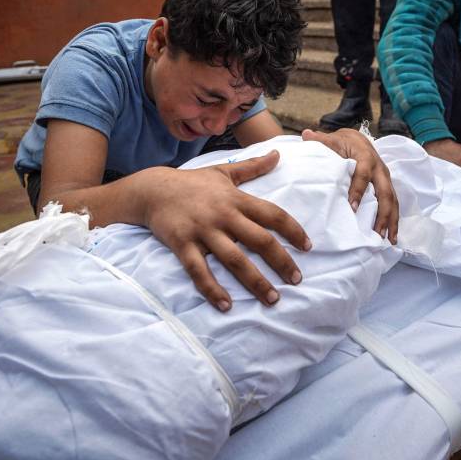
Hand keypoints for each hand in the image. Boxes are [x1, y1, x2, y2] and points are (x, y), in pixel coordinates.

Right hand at [142, 151, 310, 311]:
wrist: (153, 189)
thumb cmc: (192, 183)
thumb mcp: (224, 172)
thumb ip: (253, 167)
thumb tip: (278, 154)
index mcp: (236, 199)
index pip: (273, 214)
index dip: (293, 230)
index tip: (307, 246)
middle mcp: (223, 215)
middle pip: (260, 240)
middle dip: (282, 261)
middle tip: (297, 280)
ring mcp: (203, 231)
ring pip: (235, 260)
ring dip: (255, 282)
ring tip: (272, 299)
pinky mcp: (183, 245)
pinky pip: (199, 271)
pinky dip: (213, 290)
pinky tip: (226, 305)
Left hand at [302, 128, 398, 242]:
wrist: (357, 139)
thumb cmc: (342, 142)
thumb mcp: (332, 139)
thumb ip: (320, 140)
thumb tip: (306, 134)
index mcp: (365, 157)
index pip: (363, 175)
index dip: (358, 191)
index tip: (352, 207)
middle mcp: (379, 168)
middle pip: (385, 192)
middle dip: (383, 213)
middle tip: (377, 232)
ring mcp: (385, 179)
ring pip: (392, 201)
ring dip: (391, 220)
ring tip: (387, 240)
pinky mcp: (387, 186)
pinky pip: (393, 204)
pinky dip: (393, 220)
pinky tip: (390, 236)